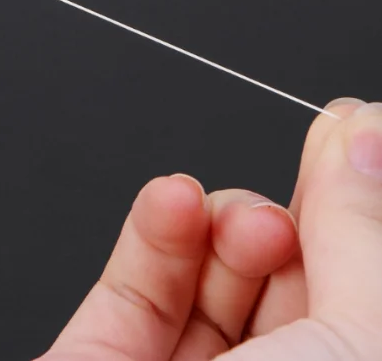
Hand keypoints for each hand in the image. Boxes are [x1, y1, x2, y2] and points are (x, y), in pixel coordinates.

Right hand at [40, 98, 381, 359]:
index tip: (355, 128)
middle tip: (319, 151)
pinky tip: (173, 201)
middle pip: (284, 266)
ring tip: (242, 221)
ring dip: (221, 217)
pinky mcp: (111, 350)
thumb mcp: (360, 345)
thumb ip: (362, 233)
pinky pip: (136, 275)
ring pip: (208, 263)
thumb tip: (367, 138)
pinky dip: (154, 226)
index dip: (357, 198)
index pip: (359, 275)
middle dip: (292, 209)